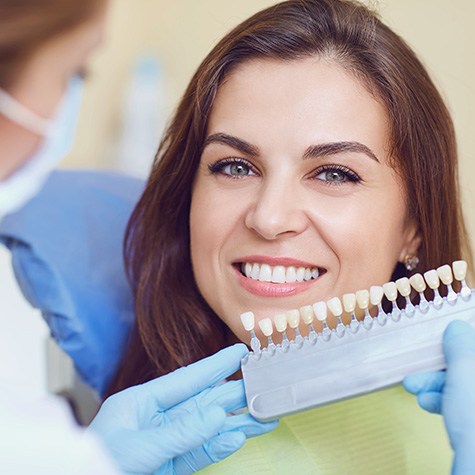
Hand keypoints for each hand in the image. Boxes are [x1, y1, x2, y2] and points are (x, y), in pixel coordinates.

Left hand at [89, 344, 277, 473]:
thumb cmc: (99, 463)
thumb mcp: (139, 446)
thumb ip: (180, 431)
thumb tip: (219, 415)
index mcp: (142, 402)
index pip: (186, 378)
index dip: (215, 365)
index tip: (239, 351)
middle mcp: (158, 418)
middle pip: (203, 402)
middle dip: (234, 394)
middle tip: (263, 384)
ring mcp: (166, 442)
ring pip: (208, 428)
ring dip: (236, 423)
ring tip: (264, 416)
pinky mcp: (170, 465)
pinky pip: (200, 453)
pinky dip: (219, 446)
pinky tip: (239, 437)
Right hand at [403, 320, 474, 473]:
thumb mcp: (464, 373)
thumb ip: (461, 347)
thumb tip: (457, 328)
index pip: (474, 345)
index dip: (462, 339)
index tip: (444, 335)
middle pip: (470, 367)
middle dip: (441, 366)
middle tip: (420, 366)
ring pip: (466, 387)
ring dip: (437, 384)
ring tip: (414, 387)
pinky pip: (465, 405)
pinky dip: (444, 401)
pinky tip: (426, 402)